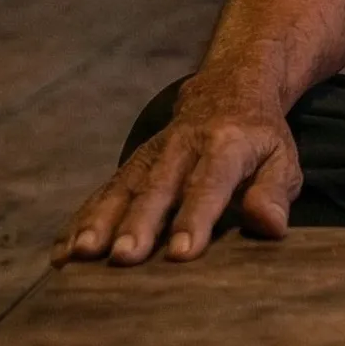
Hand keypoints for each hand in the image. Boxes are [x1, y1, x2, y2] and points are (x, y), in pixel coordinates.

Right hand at [52, 80, 302, 266]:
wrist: (228, 86)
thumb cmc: (259, 138)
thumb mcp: (281, 158)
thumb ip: (274, 192)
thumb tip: (271, 226)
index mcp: (226, 145)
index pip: (209, 184)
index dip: (194, 218)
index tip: (181, 253)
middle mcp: (182, 147)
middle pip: (157, 188)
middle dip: (138, 225)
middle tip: (123, 259)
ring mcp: (151, 155)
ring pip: (122, 189)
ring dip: (100, 222)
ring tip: (81, 254)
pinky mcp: (131, 165)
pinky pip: (104, 193)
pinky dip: (81, 221)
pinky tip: (62, 253)